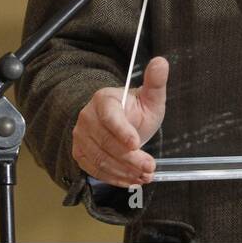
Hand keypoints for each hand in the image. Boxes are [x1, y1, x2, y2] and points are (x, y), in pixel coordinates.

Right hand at [71, 56, 167, 187]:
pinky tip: (132, 181)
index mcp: (104, 99)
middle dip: (130, 159)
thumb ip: (156, 82)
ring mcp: (81, 136)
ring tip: (145, 176)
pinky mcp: (80, 153)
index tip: (136, 144)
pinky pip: (95, 170)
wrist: (121, 124)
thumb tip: (161, 61)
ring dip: (125, 171)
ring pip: (101, 159)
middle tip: (150, 168)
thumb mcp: (151, 98)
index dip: (122, 131)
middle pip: (106, 142)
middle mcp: (87, 116)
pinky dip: (114, 178)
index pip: (110, 116)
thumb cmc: (136, 110)